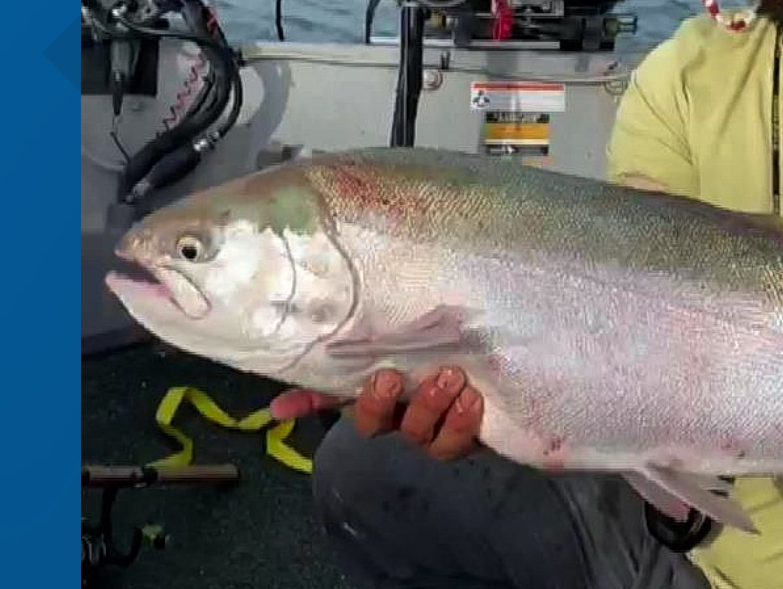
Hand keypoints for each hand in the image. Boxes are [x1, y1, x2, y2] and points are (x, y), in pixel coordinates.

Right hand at [270, 366, 484, 460]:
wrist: (500, 359)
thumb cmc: (443, 345)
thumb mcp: (403, 340)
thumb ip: (356, 353)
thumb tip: (282, 394)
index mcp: (378, 391)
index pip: (333, 398)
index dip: (309, 403)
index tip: (284, 405)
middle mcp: (399, 415)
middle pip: (375, 424)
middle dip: (379, 404)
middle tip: (390, 377)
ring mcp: (432, 430)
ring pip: (419, 435)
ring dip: (429, 407)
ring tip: (449, 376)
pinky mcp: (465, 435)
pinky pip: (457, 441)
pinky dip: (461, 422)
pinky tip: (471, 398)